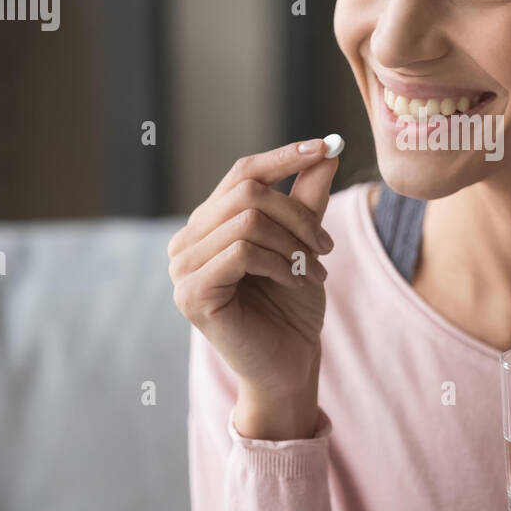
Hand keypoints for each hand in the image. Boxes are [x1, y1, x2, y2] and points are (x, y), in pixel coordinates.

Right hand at [168, 138, 339, 399]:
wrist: (289, 364)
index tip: (326, 145)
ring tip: (315, 271)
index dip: (284, 155)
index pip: (243, 171)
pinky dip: (279, 263)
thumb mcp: (304, 242)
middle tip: (327, 247)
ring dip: (293, 244)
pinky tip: (294, 283)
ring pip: (247, 221)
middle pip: (248, 192)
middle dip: (299, 215)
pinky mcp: (191, 294)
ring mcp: (182, 268)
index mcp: (209, 224)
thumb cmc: (293, 306)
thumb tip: (327, 149)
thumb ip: (308, 197)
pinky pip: (241, 252)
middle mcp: (187, 241)